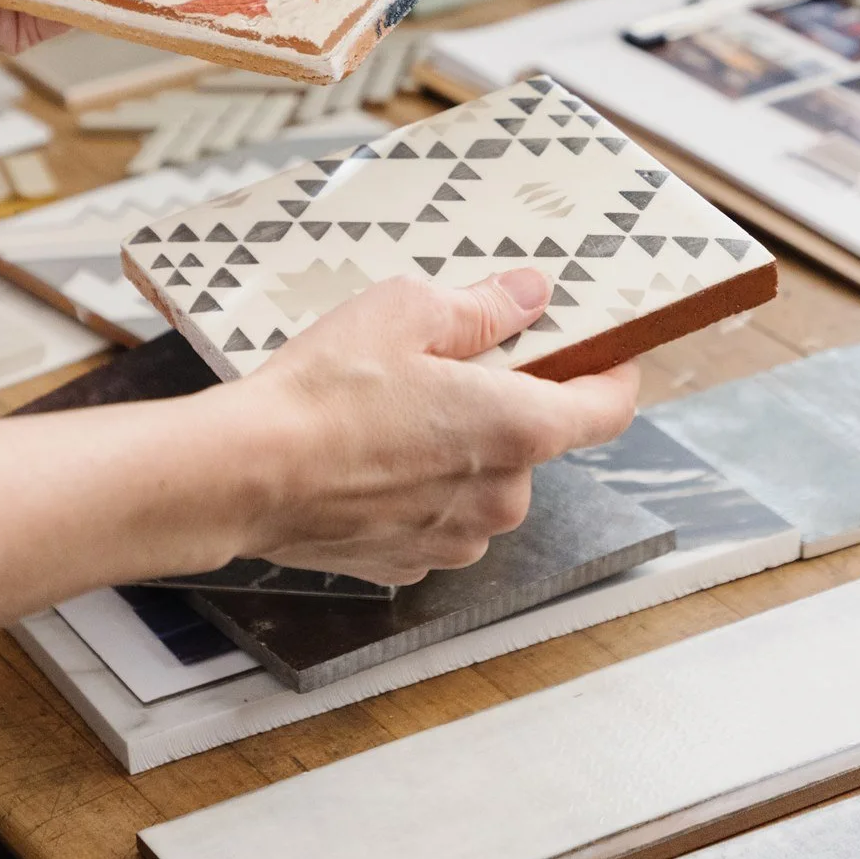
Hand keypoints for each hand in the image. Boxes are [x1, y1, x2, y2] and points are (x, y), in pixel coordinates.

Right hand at [219, 269, 641, 584]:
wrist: (247, 474)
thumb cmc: (324, 392)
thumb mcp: (406, 310)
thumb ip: (483, 306)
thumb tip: (529, 295)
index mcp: (519, 428)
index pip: (608, 409)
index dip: (612, 374)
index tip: (604, 354)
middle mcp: (503, 496)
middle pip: (531, 441)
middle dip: (499, 404)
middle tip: (438, 368)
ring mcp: (457, 538)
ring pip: (480, 482)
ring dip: (454, 451)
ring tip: (388, 414)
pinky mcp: (410, 563)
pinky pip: (435, 516)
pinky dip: (414, 489)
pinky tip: (366, 458)